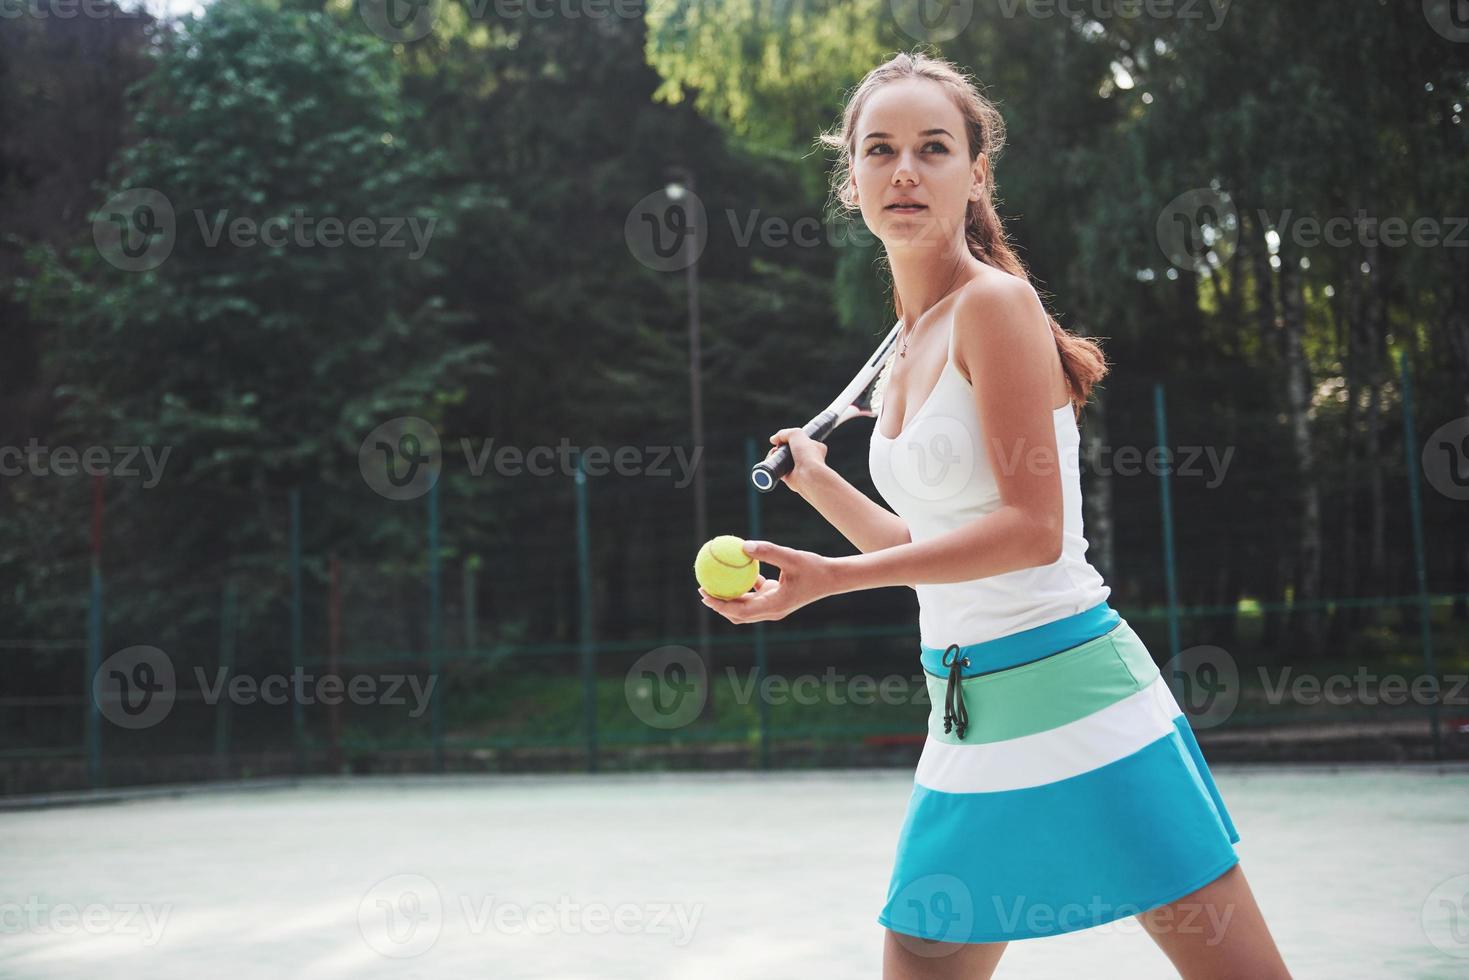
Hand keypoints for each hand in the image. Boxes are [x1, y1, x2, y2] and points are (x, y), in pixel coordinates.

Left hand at [698, 540, 835, 623]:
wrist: (833, 577)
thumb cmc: (814, 568)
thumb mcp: (791, 557)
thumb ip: (768, 551)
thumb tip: (743, 545)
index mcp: (773, 606)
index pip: (740, 611)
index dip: (720, 605)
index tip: (704, 594)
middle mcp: (771, 610)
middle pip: (738, 613)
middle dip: (718, 604)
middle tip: (702, 589)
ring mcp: (774, 604)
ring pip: (745, 605)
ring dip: (729, 596)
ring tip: (713, 581)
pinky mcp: (777, 596)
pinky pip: (755, 592)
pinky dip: (744, 584)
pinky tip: (736, 568)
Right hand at [765, 428, 829, 495]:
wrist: (808, 475)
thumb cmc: (808, 454)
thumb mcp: (796, 434)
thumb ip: (784, 433)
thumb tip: (773, 439)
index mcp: (814, 447)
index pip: (802, 440)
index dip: (791, 438)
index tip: (783, 439)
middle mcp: (807, 458)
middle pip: (789, 450)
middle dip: (780, 447)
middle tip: (777, 446)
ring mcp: (798, 468)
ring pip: (782, 459)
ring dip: (775, 455)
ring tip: (773, 452)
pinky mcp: (789, 477)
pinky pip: (778, 469)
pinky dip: (772, 465)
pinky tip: (771, 460)